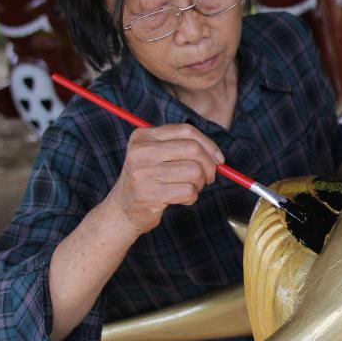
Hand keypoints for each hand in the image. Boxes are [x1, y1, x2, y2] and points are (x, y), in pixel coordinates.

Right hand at [106, 124, 224, 234]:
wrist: (123, 210)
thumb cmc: (149, 180)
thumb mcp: (157, 156)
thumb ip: (183, 148)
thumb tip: (217, 156)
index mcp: (143, 136)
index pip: (186, 131)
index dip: (209, 144)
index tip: (218, 159)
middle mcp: (141, 151)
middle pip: (193, 149)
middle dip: (209, 165)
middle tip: (208, 177)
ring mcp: (144, 173)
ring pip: (194, 171)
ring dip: (200, 184)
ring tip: (190, 188)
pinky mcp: (149, 194)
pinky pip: (189, 191)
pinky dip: (191, 197)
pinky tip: (180, 199)